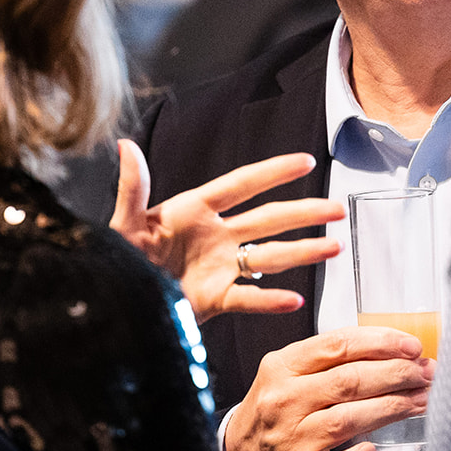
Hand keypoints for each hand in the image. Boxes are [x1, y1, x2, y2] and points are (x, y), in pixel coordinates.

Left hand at [110, 139, 340, 321]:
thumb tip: (126, 146)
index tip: (305, 162)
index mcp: (194, 210)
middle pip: (268, 219)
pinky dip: (271, 300)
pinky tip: (295, 300)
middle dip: (304, 213)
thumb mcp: (122, 223)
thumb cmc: (116, 260)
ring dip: (302, 251)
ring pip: (269, 256)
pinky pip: (249, 298)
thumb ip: (131, 187)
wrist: (112, 303)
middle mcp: (215, 236)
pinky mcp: (215, 299)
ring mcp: (219, 267)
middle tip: (337, 209)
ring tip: (334, 247)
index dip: (273, 172)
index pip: (241, 185)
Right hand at [225, 327, 434, 450]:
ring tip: (422, 400)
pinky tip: (374, 450)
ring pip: (347, 419)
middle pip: (349, 380)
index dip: (380, 343)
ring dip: (392, 408)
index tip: (412, 346)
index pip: (338, 345)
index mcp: (282, 366)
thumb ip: (330, 359)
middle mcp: (284, 399)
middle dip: (396, 374)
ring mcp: (290, 438)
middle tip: (427, 373)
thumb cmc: (275, 411)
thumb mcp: (288, 373)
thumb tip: (393, 349)